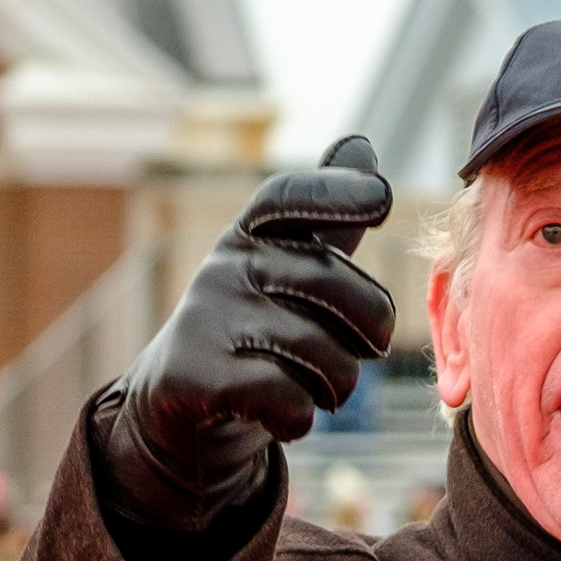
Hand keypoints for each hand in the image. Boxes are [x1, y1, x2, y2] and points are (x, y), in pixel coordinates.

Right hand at [98, 136, 394, 531]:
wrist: (178, 402)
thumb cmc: (254, 328)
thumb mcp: (284, 269)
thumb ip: (328, 219)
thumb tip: (362, 144)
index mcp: (249, 237)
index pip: (287, 198)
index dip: (334, 192)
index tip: (383, 198)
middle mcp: (224, 268)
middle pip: (330, 284)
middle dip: (371, 328)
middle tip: (370, 350)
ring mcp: (205, 320)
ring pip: (318, 352)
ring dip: (339, 384)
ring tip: (326, 389)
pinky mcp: (196, 377)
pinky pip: (286, 398)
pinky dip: (300, 417)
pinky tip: (287, 416)